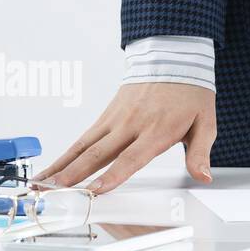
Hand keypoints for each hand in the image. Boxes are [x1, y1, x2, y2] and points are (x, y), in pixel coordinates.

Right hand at [35, 83, 216, 194]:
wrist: (175, 60)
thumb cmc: (191, 94)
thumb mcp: (205, 123)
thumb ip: (200, 153)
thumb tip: (202, 176)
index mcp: (158, 129)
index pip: (133, 156)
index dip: (114, 174)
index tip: (96, 189)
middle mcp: (133, 124)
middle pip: (101, 153)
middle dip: (77, 173)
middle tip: (58, 190)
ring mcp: (116, 118)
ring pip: (85, 146)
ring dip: (63, 165)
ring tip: (43, 183)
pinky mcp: (107, 115)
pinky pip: (84, 138)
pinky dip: (66, 154)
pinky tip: (52, 168)